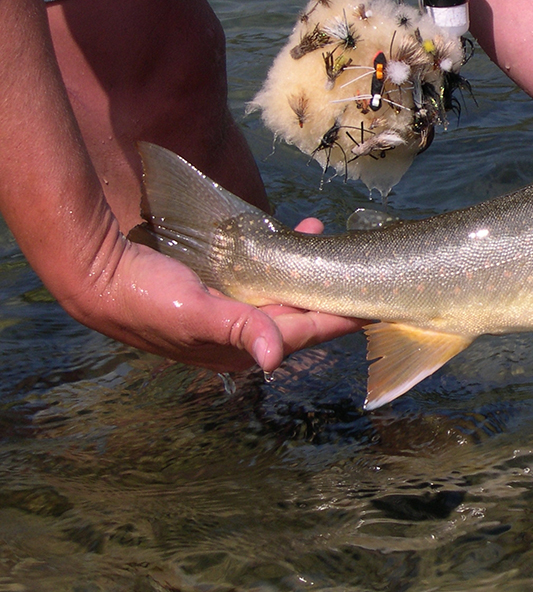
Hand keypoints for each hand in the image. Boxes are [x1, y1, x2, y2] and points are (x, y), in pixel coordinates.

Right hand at [60, 217, 364, 373]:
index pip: (308, 333)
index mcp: (242, 346)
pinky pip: (263, 274)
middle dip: (331, 290)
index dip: (343, 318)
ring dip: (307, 268)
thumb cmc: (144, 299)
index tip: (376, 305)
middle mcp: (243, 331)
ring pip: (286, 291)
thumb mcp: (195, 313)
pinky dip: (280, 256)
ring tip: (323, 235)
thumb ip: (239, 329)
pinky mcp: (221, 288)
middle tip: (360, 265)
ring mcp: (233, 308)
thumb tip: (273, 358)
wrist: (97, 275)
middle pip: (302, 313)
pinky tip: (291, 233)